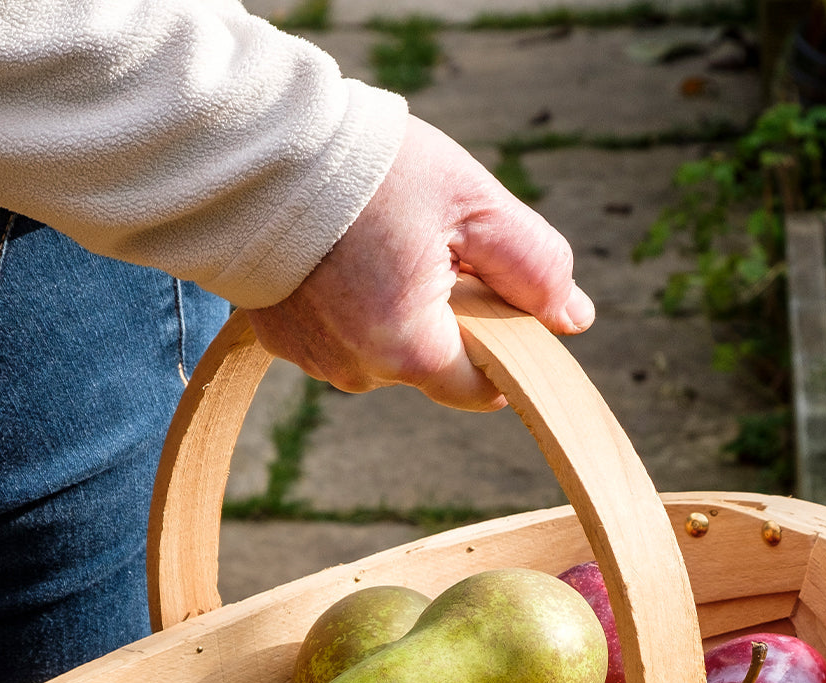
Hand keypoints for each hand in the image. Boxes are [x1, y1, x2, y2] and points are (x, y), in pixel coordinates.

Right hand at [245, 116, 593, 411]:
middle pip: (432, 362)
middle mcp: (361, 371)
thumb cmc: (368, 171)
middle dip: (446, 314)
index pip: (482, 387)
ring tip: (377, 241)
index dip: (502, 345)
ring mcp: (316, 361)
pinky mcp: (281, 342)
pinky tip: (341, 253)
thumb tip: (573, 318)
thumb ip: (534, 266)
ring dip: (395, 307)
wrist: (252, 152)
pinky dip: (350, 303)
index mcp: (412, 349)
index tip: (494, 294)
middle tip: (429, 242)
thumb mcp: (472, 203)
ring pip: (384, 349)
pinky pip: (339, 336)